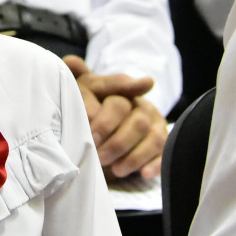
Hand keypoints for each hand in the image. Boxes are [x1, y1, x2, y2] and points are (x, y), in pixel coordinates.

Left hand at [64, 55, 168, 179]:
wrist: (106, 135)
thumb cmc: (91, 112)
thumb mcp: (82, 97)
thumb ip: (77, 82)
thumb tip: (71, 62)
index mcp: (119, 89)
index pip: (120, 85)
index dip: (122, 91)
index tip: (106, 113)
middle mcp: (140, 104)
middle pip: (137, 118)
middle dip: (117, 139)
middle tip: (99, 154)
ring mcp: (154, 124)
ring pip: (152, 138)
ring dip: (134, 155)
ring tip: (115, 169)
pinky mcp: (161, 143)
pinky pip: (165, 153)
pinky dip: (155, 163)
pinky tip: (143, 173)